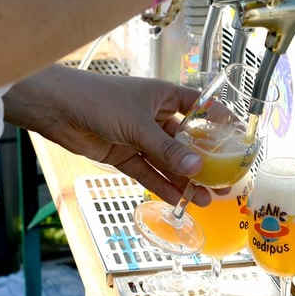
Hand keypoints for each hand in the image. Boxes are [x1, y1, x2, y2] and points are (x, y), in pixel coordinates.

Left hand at [3, 65, 211, 206]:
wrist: (56, 108)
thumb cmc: (98, 100)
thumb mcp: (138, 125)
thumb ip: (166, 149)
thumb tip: (196, 168)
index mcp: (163, 96)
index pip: (199, 107)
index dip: (219, 120)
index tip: (238, 137)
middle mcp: (154, 116)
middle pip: (185, 141)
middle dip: (202, 162)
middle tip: (222, 181)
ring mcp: (138, 137)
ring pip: (167, 161)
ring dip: (184, 180)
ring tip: (204, 199)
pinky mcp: (123, 154)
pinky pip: (148, 171)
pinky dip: (161, 185)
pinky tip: (178, 199)